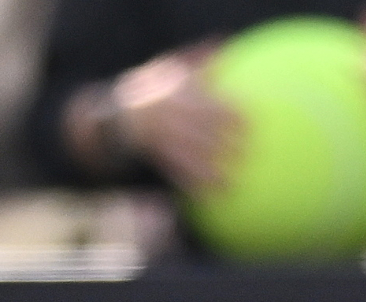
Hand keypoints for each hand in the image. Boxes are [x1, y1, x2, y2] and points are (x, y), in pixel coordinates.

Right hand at [115, 42, 239, 192]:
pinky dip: (192, 184)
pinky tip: (209, 195)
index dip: (226, 112)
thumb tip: (222, 43)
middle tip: (247, 152)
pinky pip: (175, 172)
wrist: (115, 117)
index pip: (205, 103)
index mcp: (175, 94)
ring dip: (209, 170)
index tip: (250, 121)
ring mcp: (161, 139)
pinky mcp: (158, 157)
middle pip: (198, 130)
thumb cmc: (151, 90)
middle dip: (221, 142)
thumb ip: (196, 60)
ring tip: (231, 183)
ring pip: (187, 155)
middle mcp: (168, 117)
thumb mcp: (168, 69)